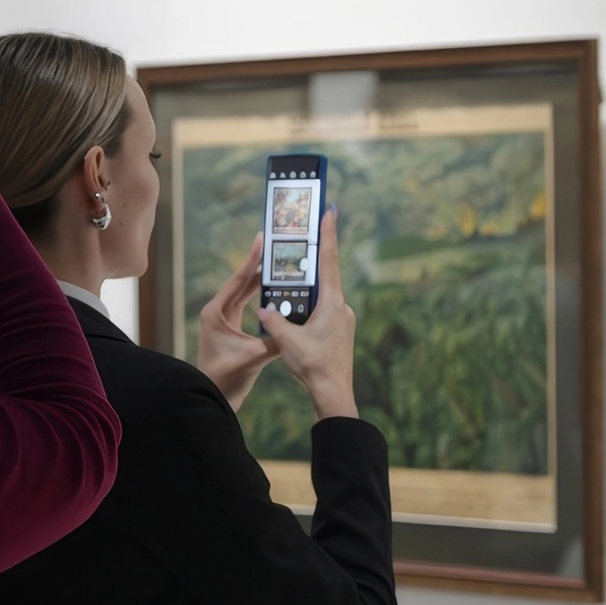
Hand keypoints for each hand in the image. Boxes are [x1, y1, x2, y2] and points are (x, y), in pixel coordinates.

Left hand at [196, 233, 279, 410]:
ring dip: (259, 281)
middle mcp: (217, 312)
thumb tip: (298, 327)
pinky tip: (273, 290)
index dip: (250, 260)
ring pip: (243, 293)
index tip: (260, 240)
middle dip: (258, 267)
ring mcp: (222, 319)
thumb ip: (276, 340)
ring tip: (277, 266)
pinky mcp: (229, 328)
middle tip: (274, 249)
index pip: (237, 281)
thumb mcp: (254, 357)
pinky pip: (245, 305)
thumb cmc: (227, 378)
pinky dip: (258, 297)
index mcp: (216, 312)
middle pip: (240, 283)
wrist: (214, 397)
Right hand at [255, 208, 359, 419]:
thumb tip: (263, 309)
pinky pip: (322, 312)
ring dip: (307, 292)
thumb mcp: (287, 340)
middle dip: (311, 263)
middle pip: (324, 278)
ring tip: (290, 291)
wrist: (333, 393)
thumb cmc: (314, 365)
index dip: (328, 235)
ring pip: (322, 298)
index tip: (330, 212)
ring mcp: (342, 320)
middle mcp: (341, 308)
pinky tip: (296, 319)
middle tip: (301, 244)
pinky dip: (309, 310)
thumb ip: (274, 320)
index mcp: (332, 303)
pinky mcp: (339, 332)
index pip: (329, 261)